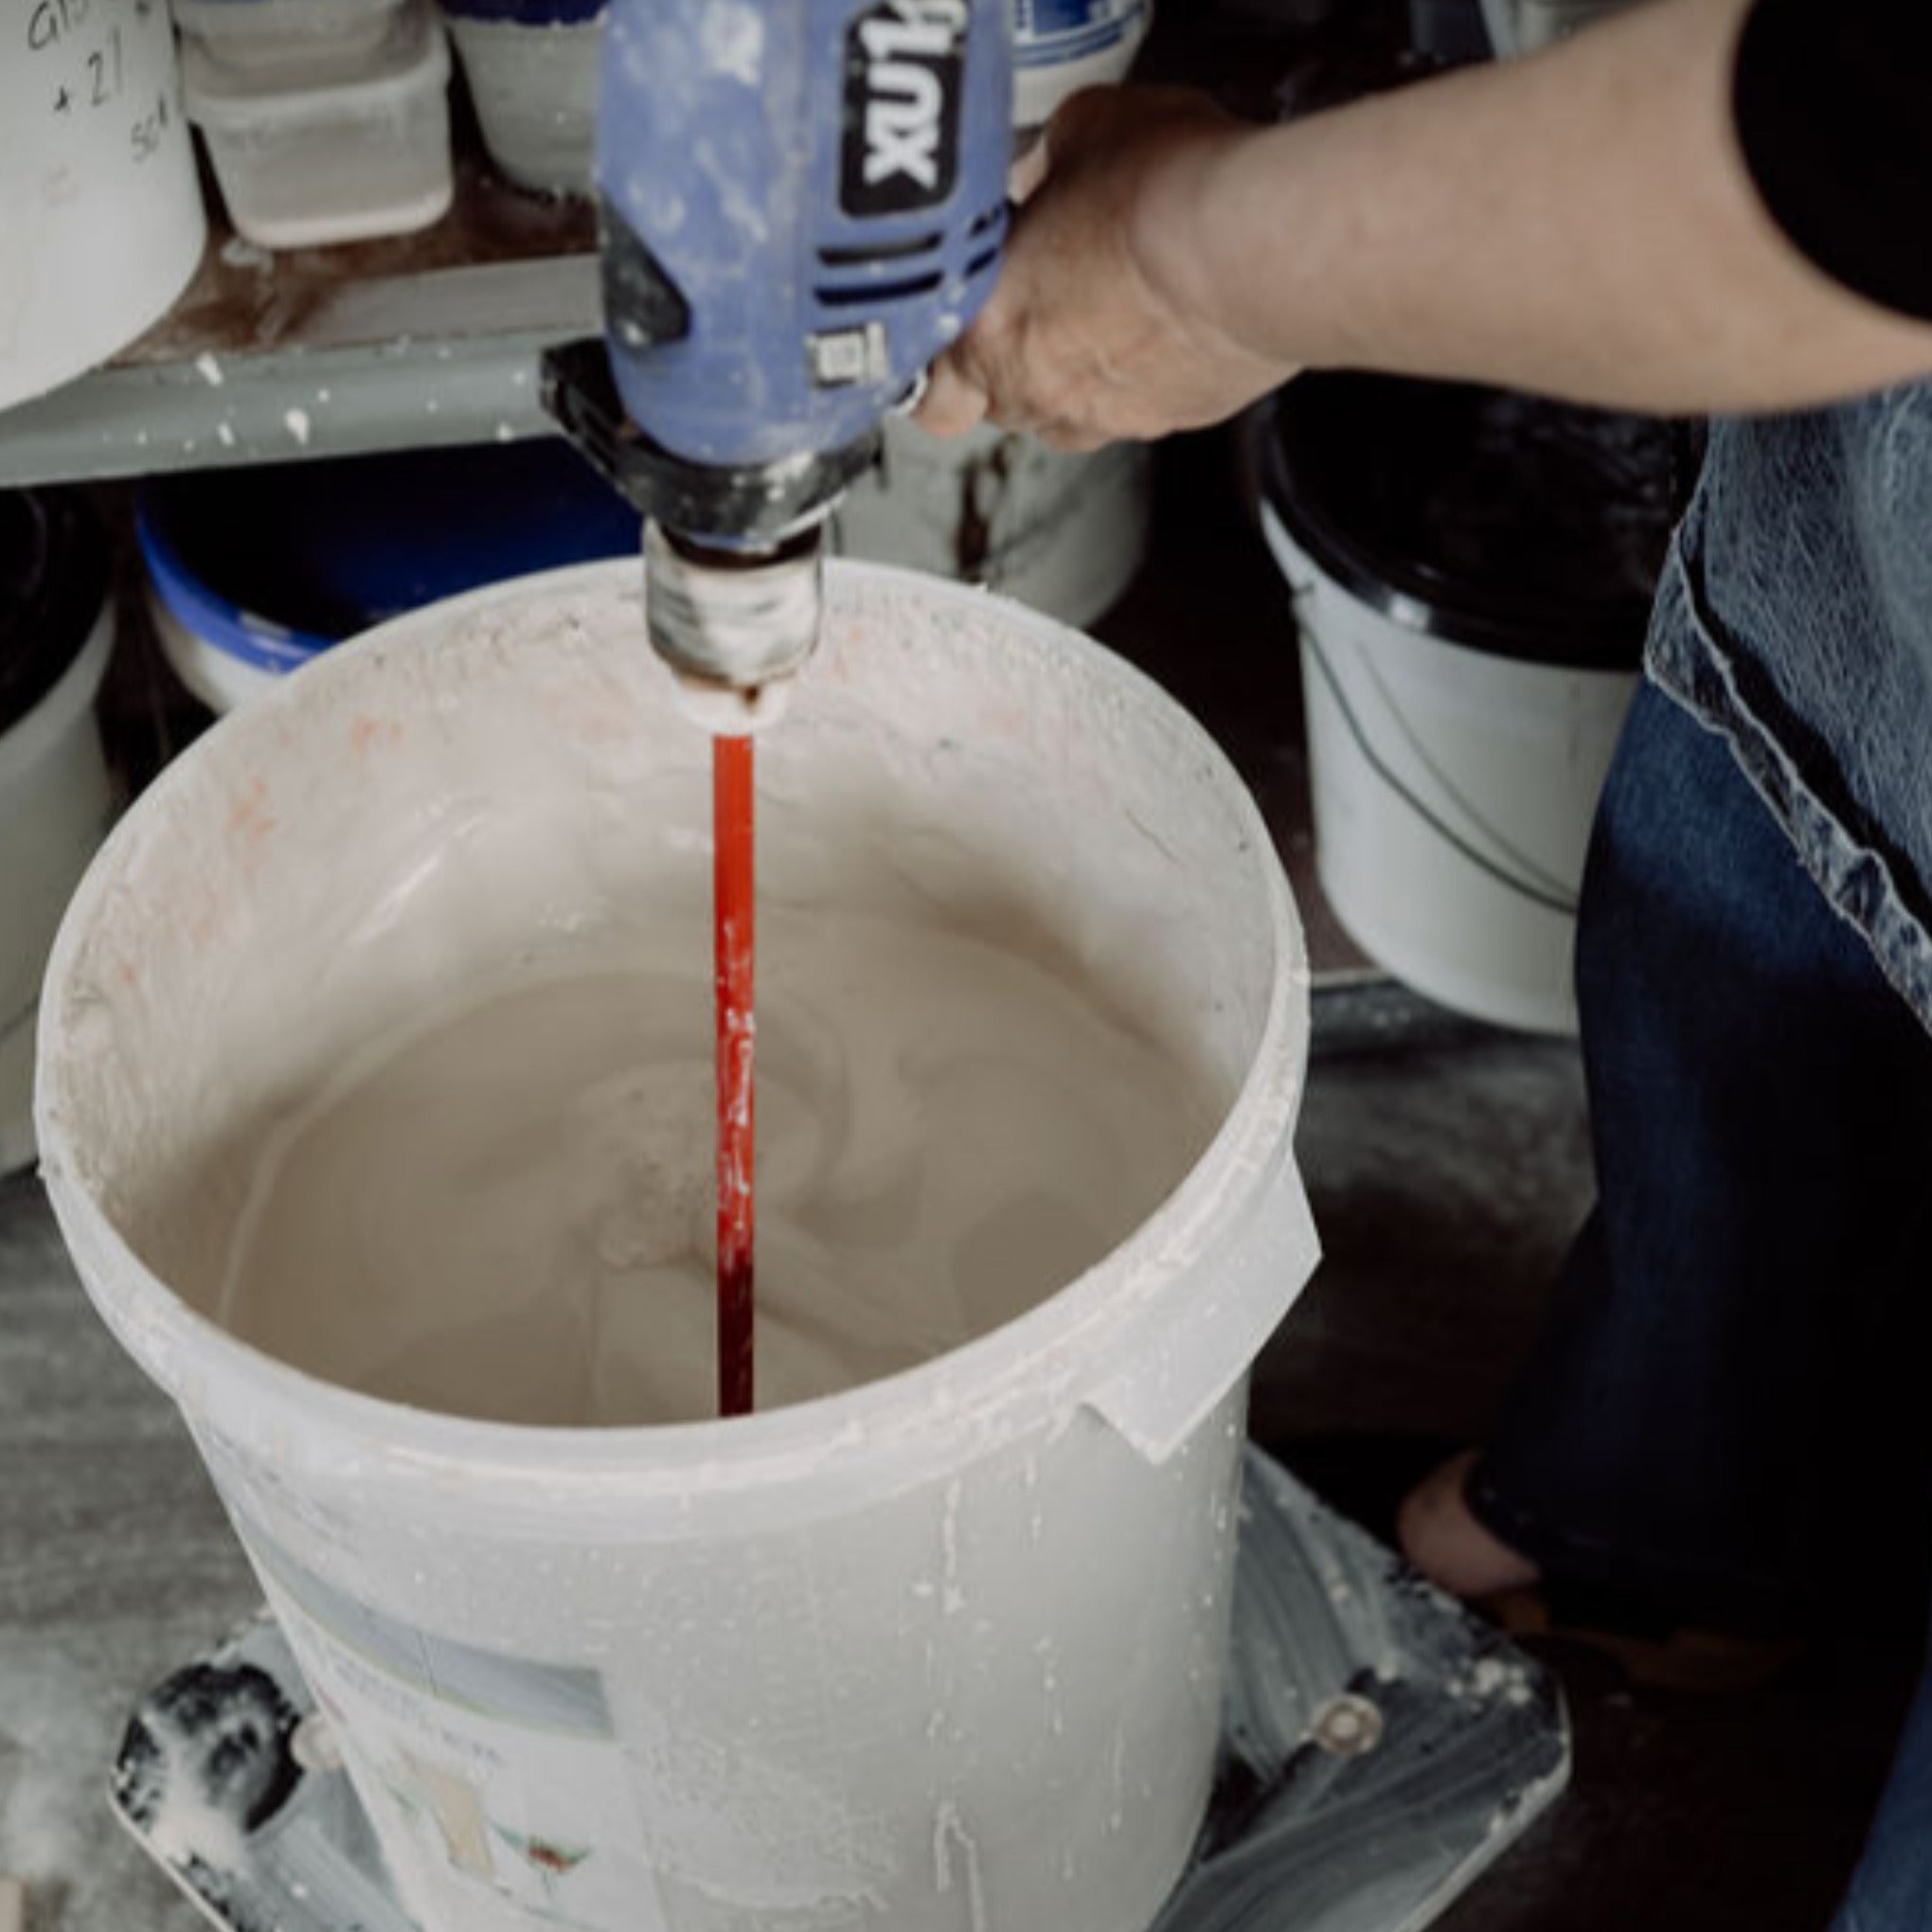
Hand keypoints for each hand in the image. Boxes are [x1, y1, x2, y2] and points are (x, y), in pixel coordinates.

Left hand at [917, 87, 1296, 450]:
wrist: (1251, 249)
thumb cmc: (1161, 197)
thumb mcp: (1080, 131)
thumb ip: (1043, 164)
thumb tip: (1049, 164)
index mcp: (985, 330)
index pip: (929, 394)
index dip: (941, 361)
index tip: (957, 326)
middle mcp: (1040, 388)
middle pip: (998, 407)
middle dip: (1006, 362)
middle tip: (1034, 304)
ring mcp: (1111, 413)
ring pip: (1068, 417)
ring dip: (1071, 378)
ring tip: (1101, 316)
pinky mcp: (1177, 417)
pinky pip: (1141, 407)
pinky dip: (1142, 376)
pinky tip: (1163, 322)